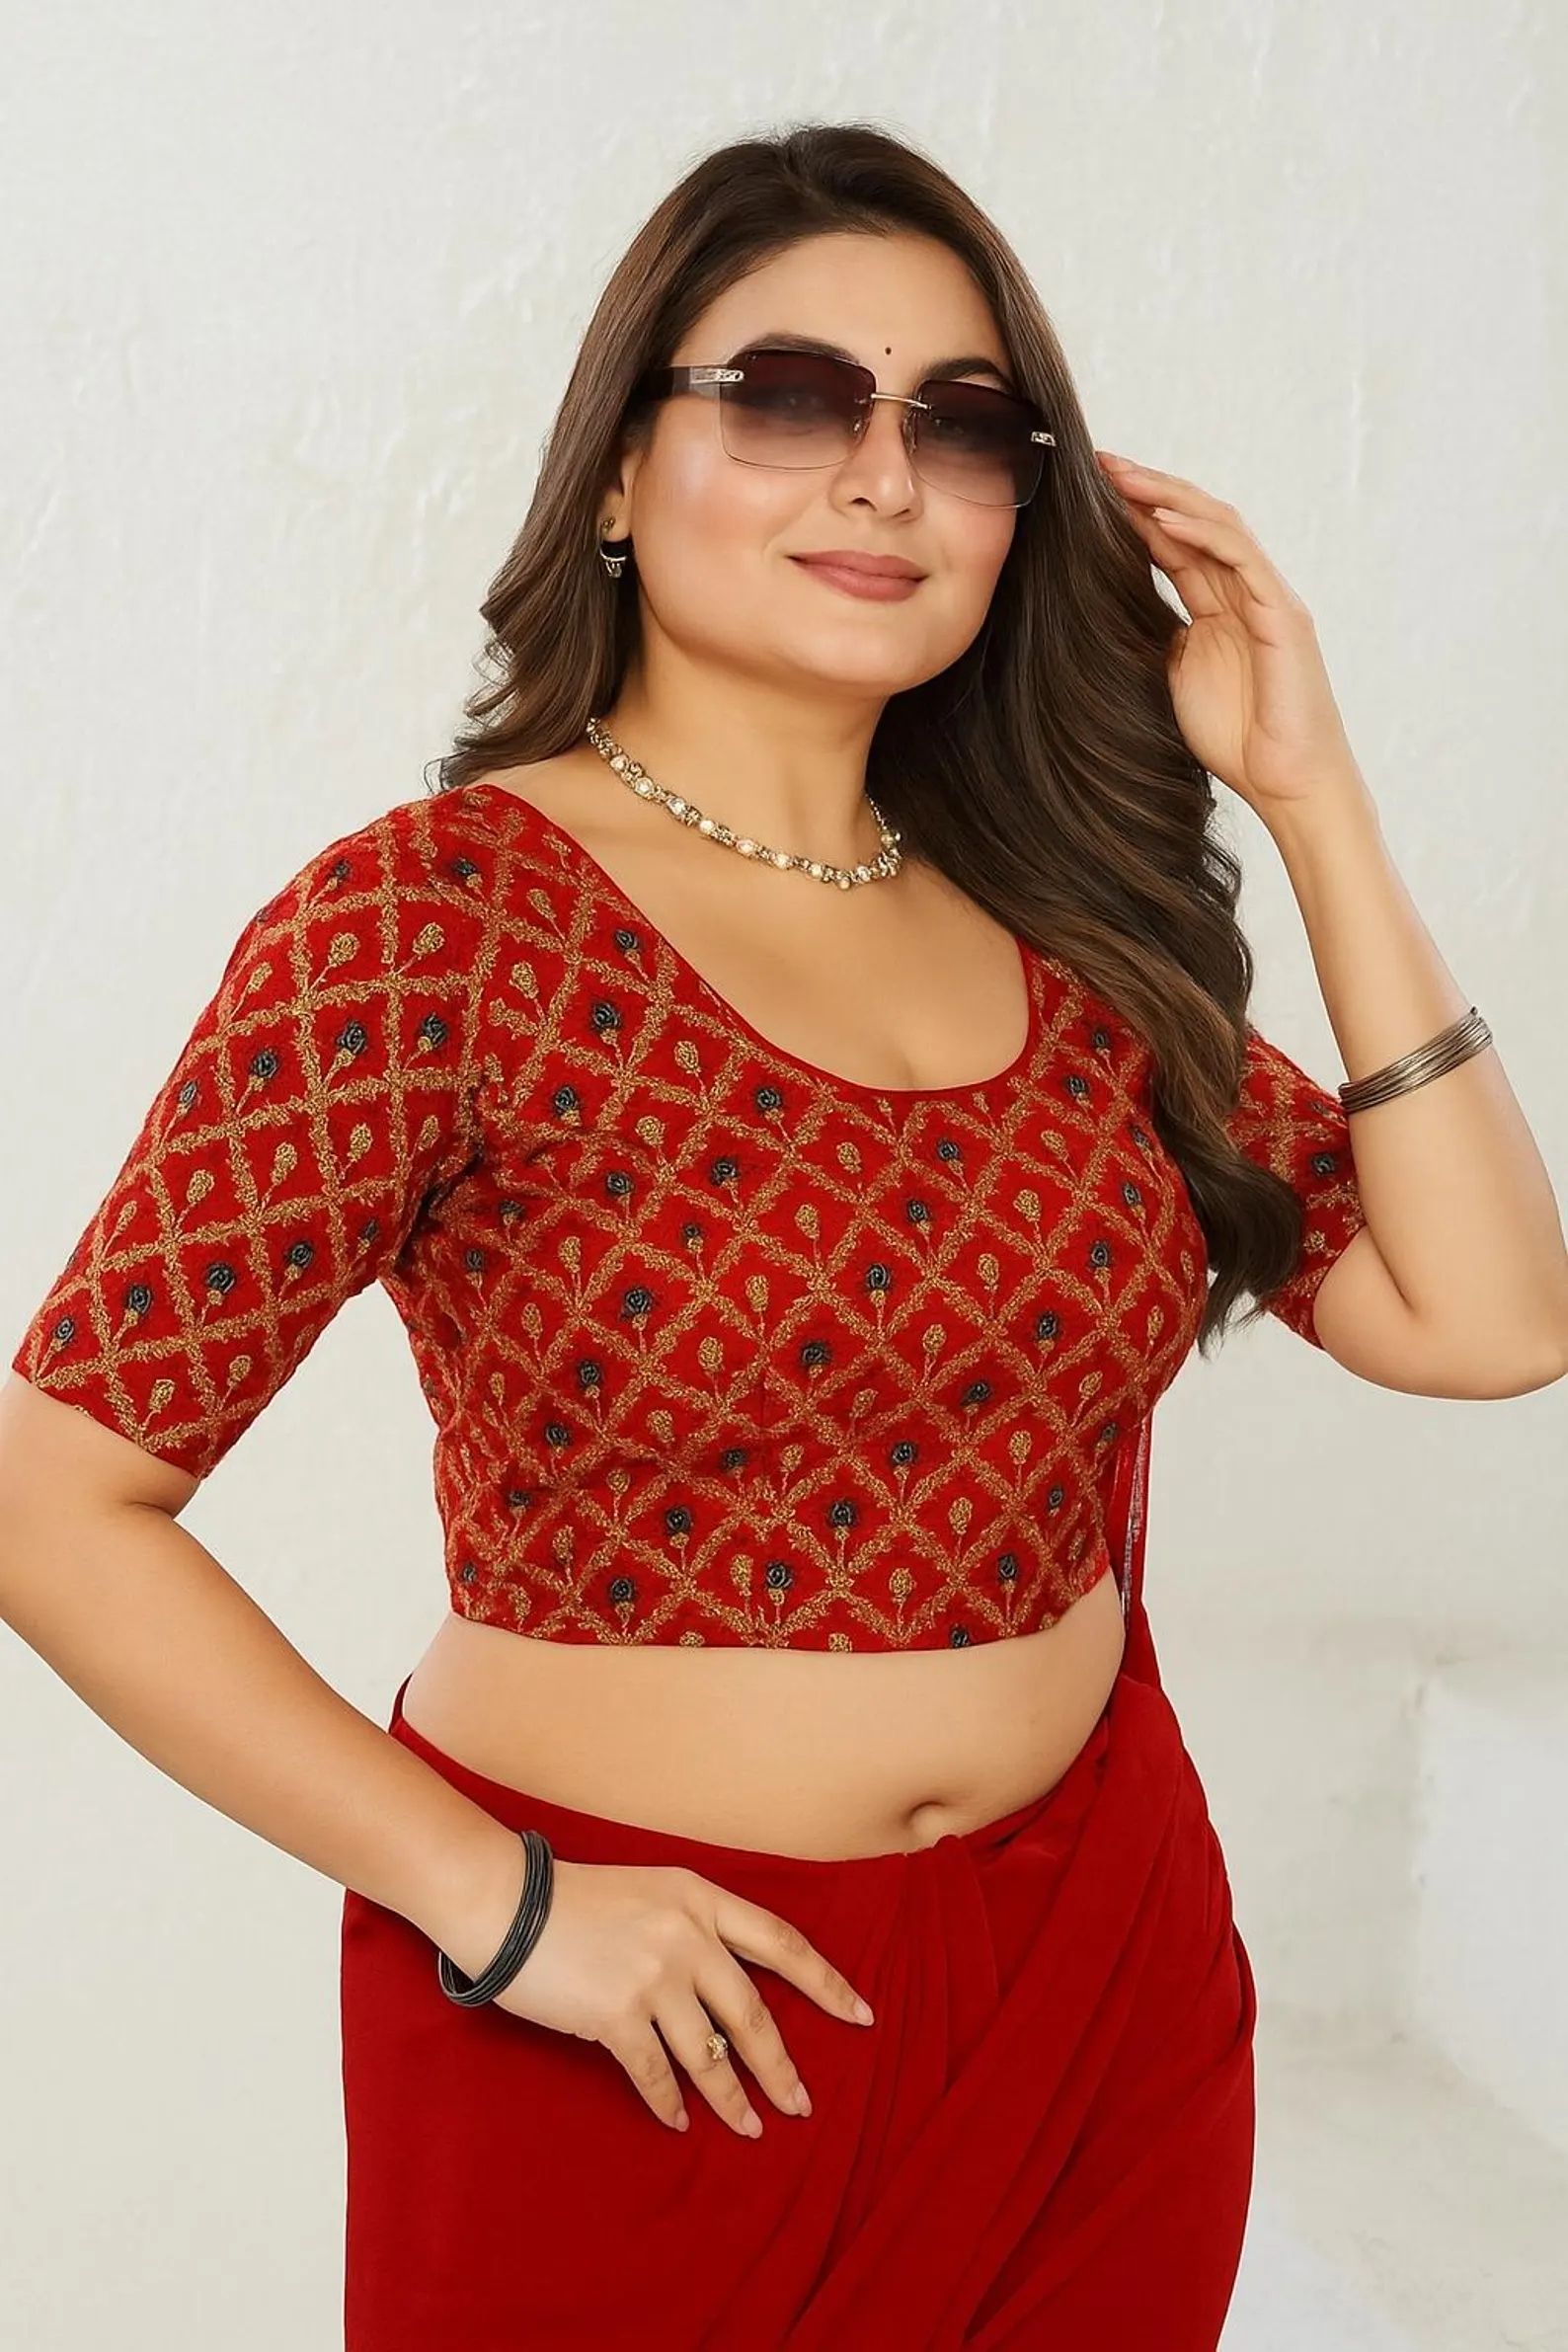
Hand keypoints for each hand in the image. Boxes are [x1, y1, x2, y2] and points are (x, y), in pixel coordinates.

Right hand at [447, 1850, 875, 2137]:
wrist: (507, 1903)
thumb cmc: (577, 1900)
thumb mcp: (652, 1892)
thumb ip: (695, 1927)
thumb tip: (734, 1986)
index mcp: (700, 1898)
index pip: (783, 1943)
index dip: (827, 1983)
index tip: (862, 2015)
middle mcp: (687, 1936)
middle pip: (754, 2014)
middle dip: (782, 2067)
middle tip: (801, 2105)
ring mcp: (653, 1976)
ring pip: (711, 2054)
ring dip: (733, 2100)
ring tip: (751, 2129)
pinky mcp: (617, 2014)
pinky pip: (657, 2074)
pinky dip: (670, 2103)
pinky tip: (679, 2123)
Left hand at [1095, 450, 1365, 819]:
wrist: (1284, 783)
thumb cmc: (1236, 740)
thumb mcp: (1176, 678)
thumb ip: (1156, 637)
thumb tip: (1110, 612)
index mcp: (1219, 607)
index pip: (1175, 544)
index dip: (1135, 515)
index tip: (1089, 492)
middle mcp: (1246, 592)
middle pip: (1196, 522)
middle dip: (1148, 490)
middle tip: (1100, 464)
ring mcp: (1268, 598)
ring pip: (1220, 526)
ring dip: (1170, 497)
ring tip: (1124, 477)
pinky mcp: (1284, 614)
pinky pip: (1241, 558)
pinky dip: (1202, 533)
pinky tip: (1163, 518)